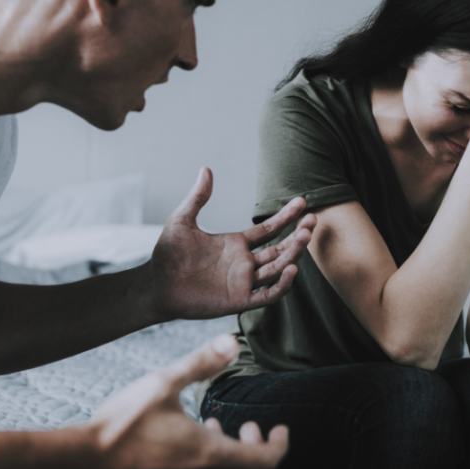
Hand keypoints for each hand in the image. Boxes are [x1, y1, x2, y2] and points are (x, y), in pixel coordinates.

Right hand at [86, 334, 287, 468]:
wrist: (84, 461)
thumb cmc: (123, 422)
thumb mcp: (162, 384)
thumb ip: (200, 363)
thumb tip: (232, 341)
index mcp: (209, 454)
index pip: (265, 460)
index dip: (280, 444)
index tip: (281, 428)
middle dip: (257, 451)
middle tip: (248, 426)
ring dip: (234, 459)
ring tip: (214, 426)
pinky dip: (212, 468)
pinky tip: (190, 441)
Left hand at [146, 167, 315, 320]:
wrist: (156, 284)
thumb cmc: (167, 254)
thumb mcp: (183, 219)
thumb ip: (198, 196)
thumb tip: (206, 168)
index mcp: (236, 244)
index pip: (269, 230)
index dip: (286, 217)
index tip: (302, 202)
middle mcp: (244, 263)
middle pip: (280, 249)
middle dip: (298, 235)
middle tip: (313, 220)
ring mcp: (243, 282)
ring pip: (278, 269)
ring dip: (293, 254)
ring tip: (305, 236)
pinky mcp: (239, 300)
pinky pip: (268, 295)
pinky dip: (282, 284)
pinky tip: (292, 268)